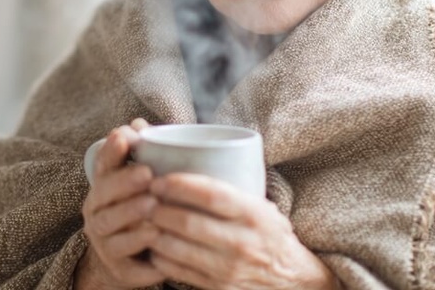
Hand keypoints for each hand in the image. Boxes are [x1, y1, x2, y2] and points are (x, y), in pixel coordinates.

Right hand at [76, 119, 164, 289]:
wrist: (127, 263)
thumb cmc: (139, 211)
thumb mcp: (139, 181)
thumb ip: (142, 153)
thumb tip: (139, 123)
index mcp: (103, 186)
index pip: (102, 165)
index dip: (112, 151)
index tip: (125, 137)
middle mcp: (96, 212)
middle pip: (104, 195)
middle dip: (124, 182)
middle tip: (147, 174)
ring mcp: (104, 241)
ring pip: (112, 226)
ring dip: (131, 214)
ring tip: (152, 205)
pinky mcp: (117, 267)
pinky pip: (126, 259)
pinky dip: (140, 250)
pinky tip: (157, 241)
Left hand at [146, 173, 339, 289]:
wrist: (290, 279)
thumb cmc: (268, 233)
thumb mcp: (261, 206)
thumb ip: (231, 190)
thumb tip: (186, 157)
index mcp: (254, 214)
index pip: (212, 194)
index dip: (180, 185)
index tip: (160, 178)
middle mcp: (242, 242)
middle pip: (188, 222)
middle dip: (159, 208)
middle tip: (144, 197)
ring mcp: (228, 268)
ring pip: (177, 248)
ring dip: (154, 231)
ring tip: (144, 218)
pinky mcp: (216, 287)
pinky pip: (177, 270)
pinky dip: (159, 255)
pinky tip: (153, 243)